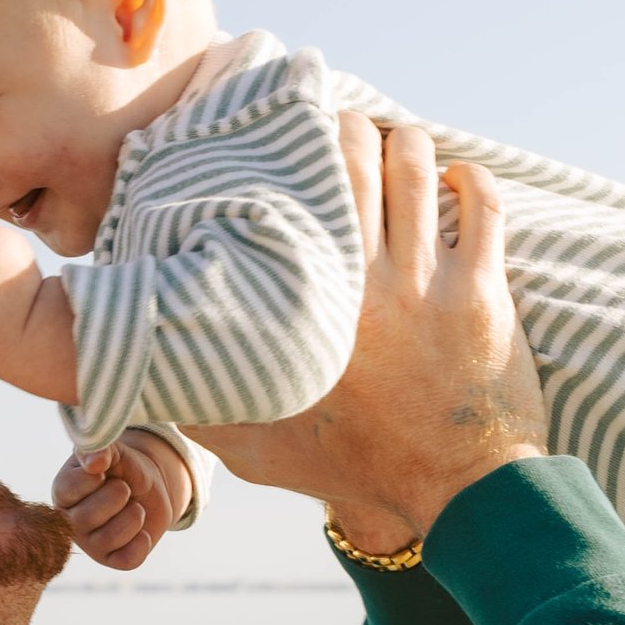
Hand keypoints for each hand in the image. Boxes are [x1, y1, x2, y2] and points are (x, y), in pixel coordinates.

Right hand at [52, 429, 192, 569]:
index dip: (95, 477)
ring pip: (109, 538)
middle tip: (125, 488)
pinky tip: (143, 529)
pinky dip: (142, 542)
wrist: (148, 487)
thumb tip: (95, 463)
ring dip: (133, 517)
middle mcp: (70, 522)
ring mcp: (90, 544)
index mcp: (62, 493)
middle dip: (118, 495)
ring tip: (135, 507)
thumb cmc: (123, 468)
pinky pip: (128, 559)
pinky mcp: (112, 560)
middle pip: (88, 517)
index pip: (70, 488)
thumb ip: (101, 449)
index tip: (105, 471)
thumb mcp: (114, 451)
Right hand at [186, 115, 544, 549]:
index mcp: (311, 310)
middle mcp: (368, 285)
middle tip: (343, 132)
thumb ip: (201, 411)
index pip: (295, 199)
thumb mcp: (258, 450)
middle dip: (349, 131)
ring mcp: (431, 286)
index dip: (290, 154)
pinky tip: (455, 181)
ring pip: (419, 169)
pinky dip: (468, 180)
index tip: (282, 144)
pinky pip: (483, 205)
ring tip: (398, 148)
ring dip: (407, 146)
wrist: (455, 493)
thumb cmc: (355, 470)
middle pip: (358, 158)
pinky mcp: (483, 294)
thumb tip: (140, 380)